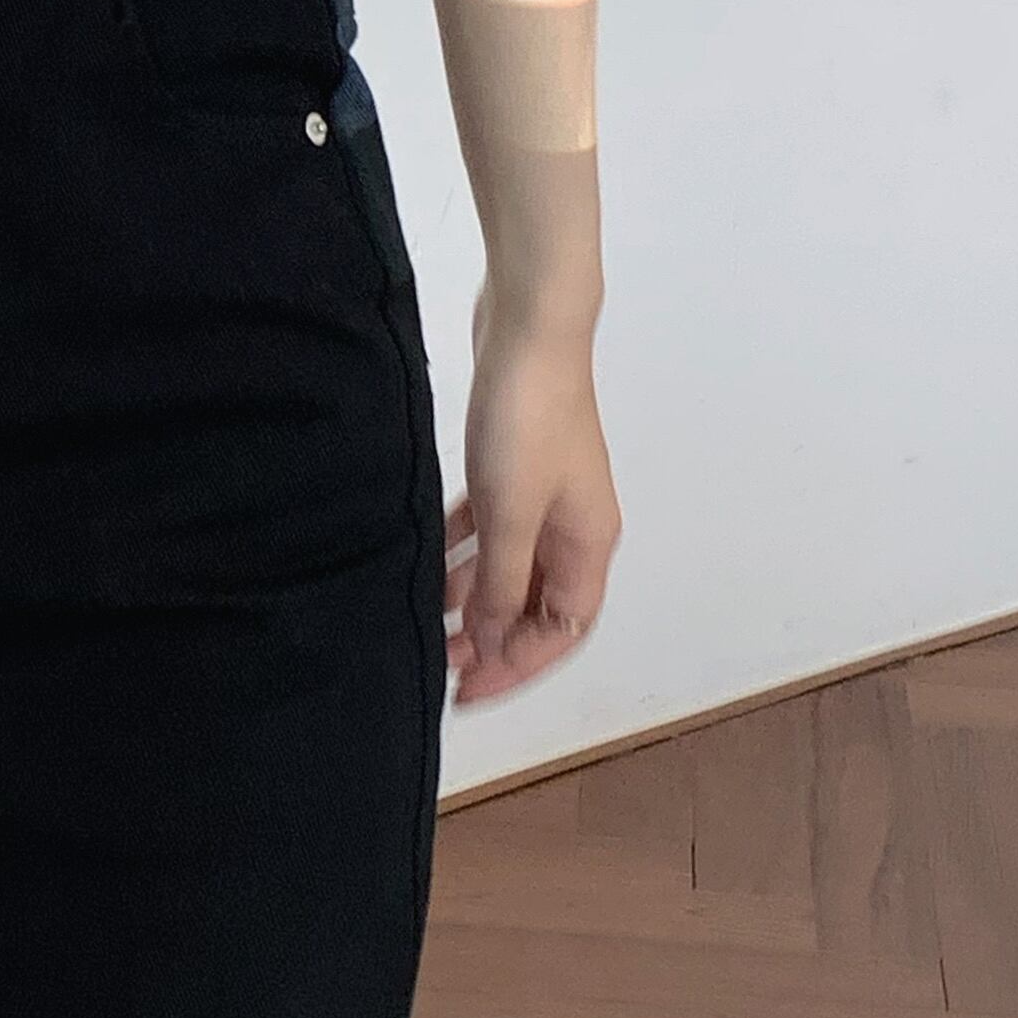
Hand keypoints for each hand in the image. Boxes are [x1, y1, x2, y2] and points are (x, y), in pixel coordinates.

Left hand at [443, 294, 620, 704]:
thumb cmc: (527, 417)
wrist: (528, 327)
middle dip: (493, 640)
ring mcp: (546, 493)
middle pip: (537, 604)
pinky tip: (431, 559)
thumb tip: (494, 641)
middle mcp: (575, 526)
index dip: (516, 664)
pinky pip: (491, 526)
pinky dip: (465, 548)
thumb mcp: (510, 511)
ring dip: (474, 597)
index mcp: (588, 546)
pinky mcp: (515, 464)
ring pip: (510, 566)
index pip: (560, 631)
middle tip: (441, 667)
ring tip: (429, 623)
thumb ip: (502, 580)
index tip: (467, 690)